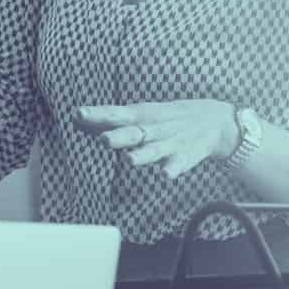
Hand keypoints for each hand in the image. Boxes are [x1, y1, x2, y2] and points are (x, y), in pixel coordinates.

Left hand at [76, 101, 237, 179]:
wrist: (213, 121)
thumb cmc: (164, 119)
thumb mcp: (138, 115)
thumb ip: (108, 120)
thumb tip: (75, 119)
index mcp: (139, 116)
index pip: (114, 114)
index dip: (96, 115)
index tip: (77, 114)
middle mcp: (153, 129)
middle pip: (133, 133)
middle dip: (118, 136)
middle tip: (102, 139)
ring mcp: (169, 143)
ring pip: (153, 150)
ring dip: (142, 155)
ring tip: (129, 159)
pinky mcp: (186, 156)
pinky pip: (179, 165)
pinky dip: (173, 169)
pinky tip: (165, 174)